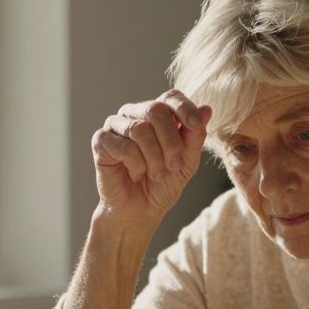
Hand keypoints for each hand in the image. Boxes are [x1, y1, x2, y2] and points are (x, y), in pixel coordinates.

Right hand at [90, 89, 211, 229]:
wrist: (140, 210)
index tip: (195, 125)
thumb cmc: (163, 183)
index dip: (184, 108)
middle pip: (155, 110)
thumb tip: (206, 109)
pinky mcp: (101, 141)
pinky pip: (123, 146)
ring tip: (155, 174)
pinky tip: (135, 174)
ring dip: (154, 158)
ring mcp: (116, 125)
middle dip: (170, 141)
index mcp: (157, 114)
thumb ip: (195, 136)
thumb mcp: (187, 161)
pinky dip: (136, 165)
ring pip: (140, 129)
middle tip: (175, 165)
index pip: (170, 97)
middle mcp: (135, 114)